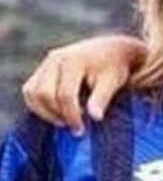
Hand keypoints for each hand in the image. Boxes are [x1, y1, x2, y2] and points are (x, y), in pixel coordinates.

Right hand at [22, 35, 143, 133]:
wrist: (110, 50)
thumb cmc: (114, 68)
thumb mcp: (112, 82)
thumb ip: (101, 99)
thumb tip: (94, 117)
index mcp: (73, 61)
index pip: (65, 94)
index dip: (71, 115)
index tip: (80, 130)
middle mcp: (54, 59)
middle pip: (44, 94)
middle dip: (57, 114)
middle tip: (75, 127)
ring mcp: (46, 63)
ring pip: (31, 92)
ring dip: (44, 111)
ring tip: (64, 121)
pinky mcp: (42, 69)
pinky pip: (30, 89)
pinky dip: (38, 104)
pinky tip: (57, 114)